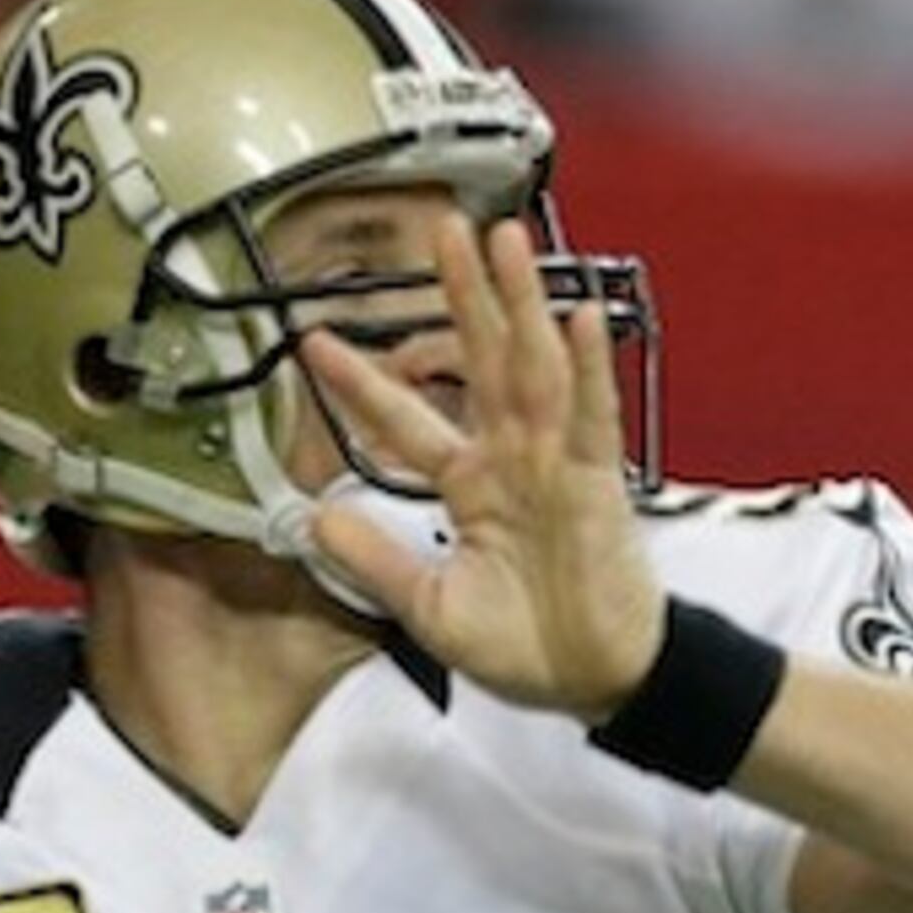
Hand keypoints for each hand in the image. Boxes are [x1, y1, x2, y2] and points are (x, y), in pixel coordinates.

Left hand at [297, 216, 664, 721]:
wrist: (597, 682)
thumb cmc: (530, 648)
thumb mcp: (431, 608)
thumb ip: (377, 560)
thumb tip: (315, 520)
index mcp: (472, 488)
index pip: (406, 421)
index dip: (362, 383)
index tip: (315, 341)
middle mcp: (512, 461)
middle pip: (481, 360)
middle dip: (462, 295)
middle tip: (444, 230)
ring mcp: (557, 464)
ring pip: (534, 366)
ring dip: (520, 304)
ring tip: (505, 241)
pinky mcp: (598, 483)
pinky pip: (592, 416)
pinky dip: (588, 368)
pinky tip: (578, 317)